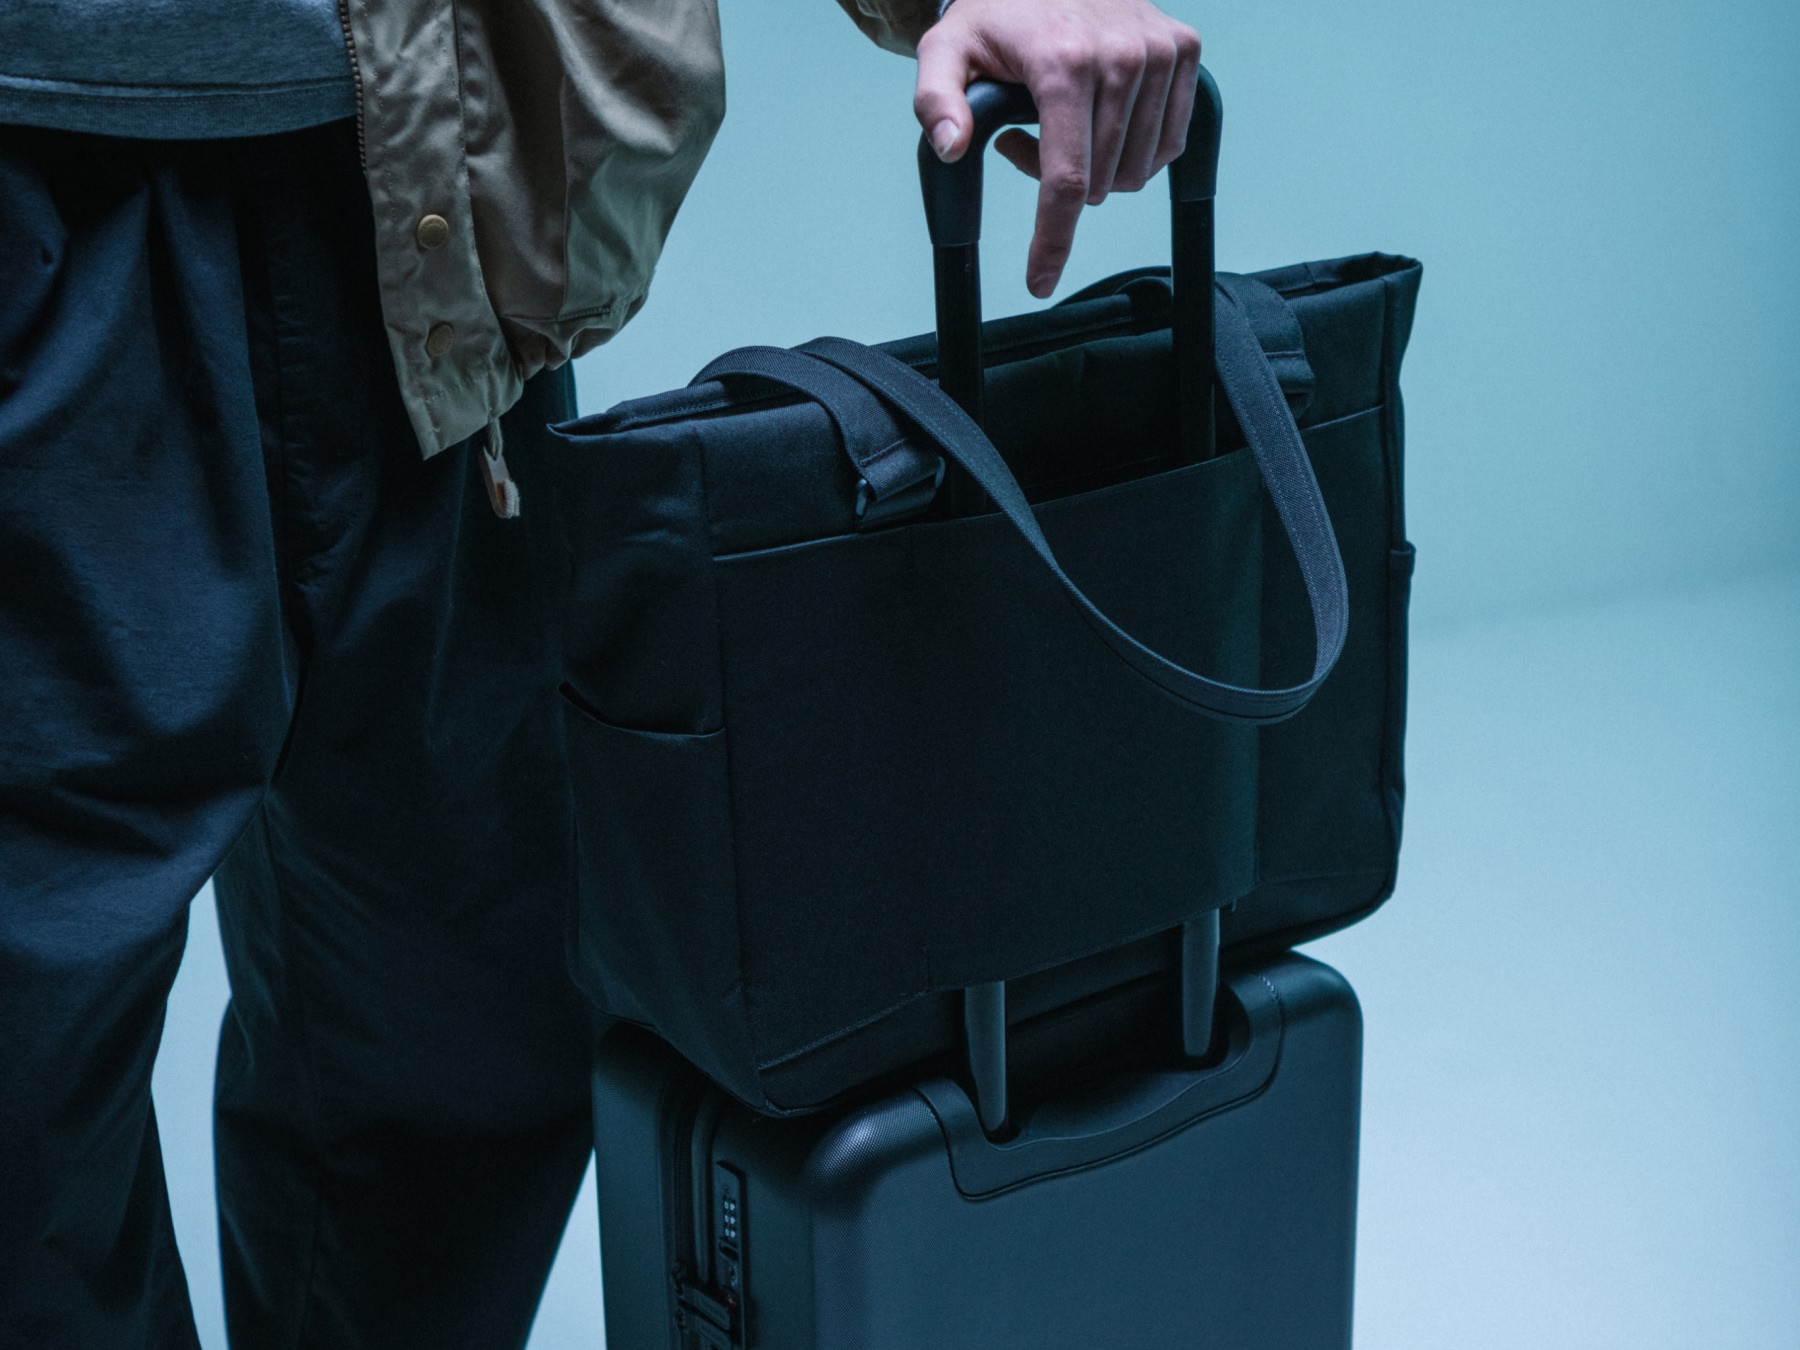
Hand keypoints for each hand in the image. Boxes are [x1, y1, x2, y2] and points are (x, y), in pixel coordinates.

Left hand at [914, 0, 1201, 297]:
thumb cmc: (997, 12)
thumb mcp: (946, 49)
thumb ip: (935, 99)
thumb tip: (950, 147)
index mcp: (1064, 62)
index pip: (1067, 179)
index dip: (1053, 240)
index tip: (1040, 282)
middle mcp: (1122, 55)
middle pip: (1101, 183)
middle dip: (1060, 186)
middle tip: (1024, 139)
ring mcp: (1160, 51)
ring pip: (1136, 170)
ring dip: (1096, 168)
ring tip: (1060, 122)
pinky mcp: (1184, 49)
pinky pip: (1168, 143)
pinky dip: (1132, 148)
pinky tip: (1098, 114)